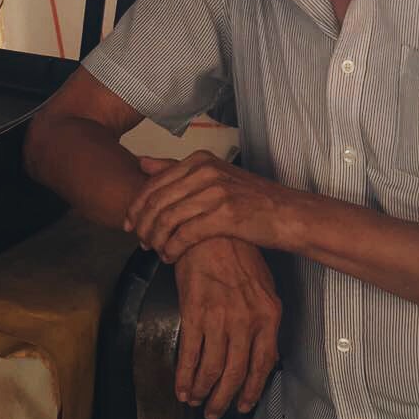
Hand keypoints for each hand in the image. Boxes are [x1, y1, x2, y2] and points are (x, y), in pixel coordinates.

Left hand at [124, 153, 298, 261]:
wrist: (289, 214)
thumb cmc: (252, 199)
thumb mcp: (215, 175)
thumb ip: (177, 169)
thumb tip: (142, 163)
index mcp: (200, 161)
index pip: (153, 183)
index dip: (136, 207)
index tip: (129, 224)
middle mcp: (205, 172)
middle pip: (156, 202)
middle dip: (142, 226)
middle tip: (140, 242)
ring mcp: (215, 192)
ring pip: (167, 220)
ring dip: (156, 240)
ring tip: (156, 252)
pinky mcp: (224, 216)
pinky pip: (184, 235)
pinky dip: (172, 249)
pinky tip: (171, 258)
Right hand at [172, 237, 281, 418]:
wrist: (210, 232)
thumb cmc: (238, 256)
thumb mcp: (264, 287)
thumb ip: (264, 320)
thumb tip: (263, 352)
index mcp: (269, 315)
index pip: (264, 363)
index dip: (252, 389)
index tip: (244, 404)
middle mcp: (247, 321)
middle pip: (237, 373)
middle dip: (224, 398)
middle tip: (215, 412)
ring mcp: (220, 318)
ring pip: (213, 369)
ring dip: (203, 391)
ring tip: (196, 401)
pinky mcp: (194, 313)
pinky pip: (190, 354)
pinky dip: (184, 376)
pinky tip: (181, 388)